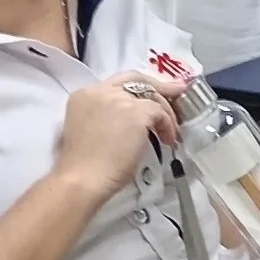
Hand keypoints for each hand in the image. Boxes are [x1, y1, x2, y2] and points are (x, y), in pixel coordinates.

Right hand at [54, 71, 187, 199]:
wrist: (82, 178)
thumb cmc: (83, 166)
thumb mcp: (90, 129)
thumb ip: (106, 116)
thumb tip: (130, 120)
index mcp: (85, 95)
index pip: (118, 82)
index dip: (139, 87)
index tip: (152, 94)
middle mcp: (101, 91)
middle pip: (137, 80)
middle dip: (159, 85)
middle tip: (176, 91)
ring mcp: (120, 99)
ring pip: (153, 96)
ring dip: (166, 112)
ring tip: (171, 130)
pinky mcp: (137, 112)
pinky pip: (161, 113)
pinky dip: (168, 125)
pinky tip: (168, 139)